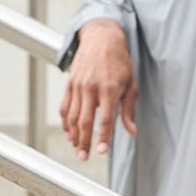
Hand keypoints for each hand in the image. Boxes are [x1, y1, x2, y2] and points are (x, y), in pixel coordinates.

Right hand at [60, 20, 136, 161]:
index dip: (103, 137)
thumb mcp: (131, 84)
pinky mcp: (70, 83)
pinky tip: (69, 133)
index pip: (105, 119)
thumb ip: (128, 110)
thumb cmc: (120, 62)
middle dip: (84, 142)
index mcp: (109, 89)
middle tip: (84, 158)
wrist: (102, 38)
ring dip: (73, 135)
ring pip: (71, 116)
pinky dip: (65, 122)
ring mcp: (78, 85)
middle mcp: (91, 88)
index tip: (102, 152)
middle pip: (84, 121)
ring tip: (76, 149)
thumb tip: (132, 131)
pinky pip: (64, 106)